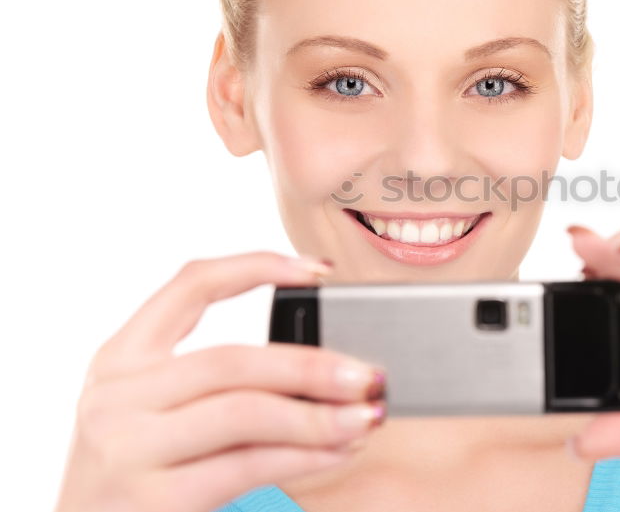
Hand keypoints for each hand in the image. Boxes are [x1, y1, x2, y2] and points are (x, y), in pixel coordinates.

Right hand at [53, 251, 386, 511]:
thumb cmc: (136, 481)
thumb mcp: (152, 416)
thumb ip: (213, 386)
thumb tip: (325, 369)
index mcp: (119, 359)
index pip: (190, 285)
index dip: (257, 266)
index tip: (319, 269)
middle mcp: (115, 397)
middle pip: (231, 360)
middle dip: (310, 365)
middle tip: (369, 375)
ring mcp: (127, 448)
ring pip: (245, 412)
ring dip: (319, 415)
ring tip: (366, 416)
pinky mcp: (151, 500)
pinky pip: (248, 465)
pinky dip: (305, 455)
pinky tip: (339, 451)